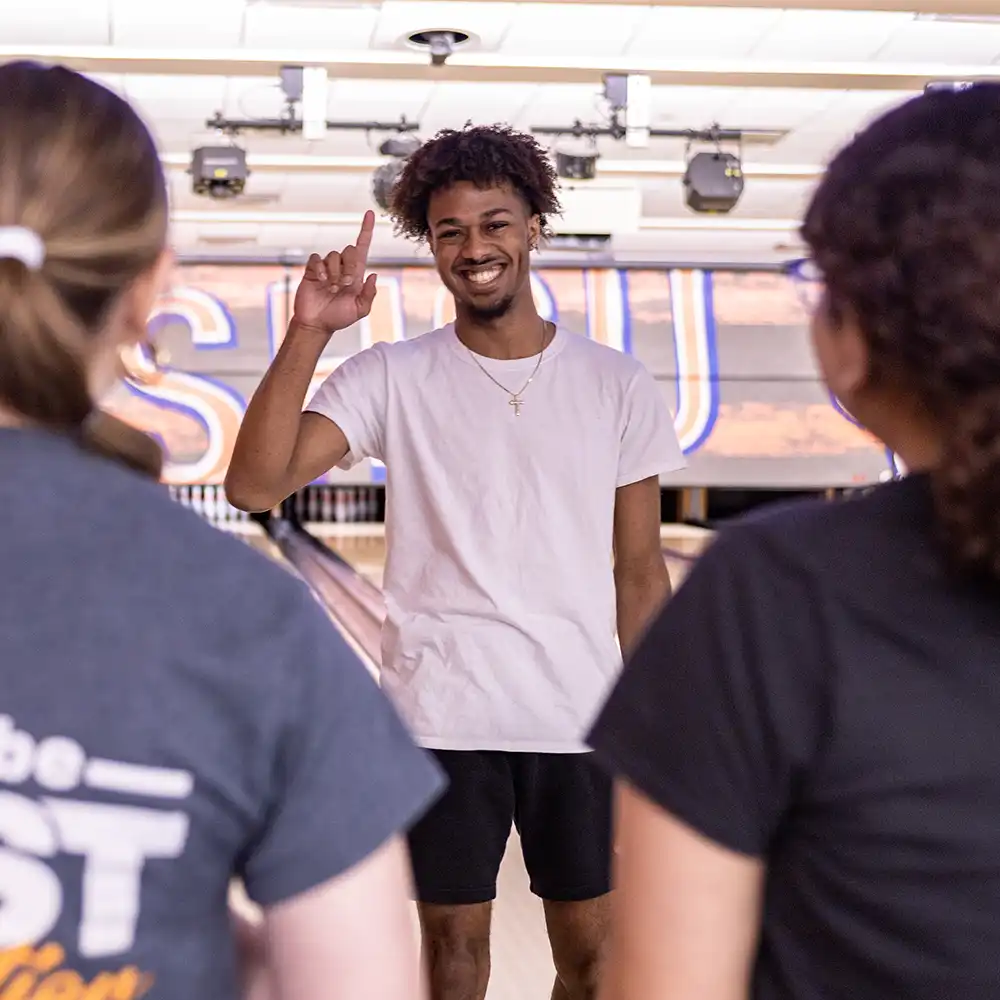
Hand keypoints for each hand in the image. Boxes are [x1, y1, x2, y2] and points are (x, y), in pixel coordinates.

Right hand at [291, 212, 377, 335]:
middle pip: (349, 249)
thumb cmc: (339, 317)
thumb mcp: (360, 310)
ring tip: (332, 289)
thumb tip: (374, 275)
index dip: (366, 230)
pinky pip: (317, 259)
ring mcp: (326, 267)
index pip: (362, 247)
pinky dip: (320, 269)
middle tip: (345, 285)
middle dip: (349, 267)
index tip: (370, 213)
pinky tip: (320, 281)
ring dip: (334, 273)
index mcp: (356, 274)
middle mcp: (342, 267)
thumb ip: (369, 294)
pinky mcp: (312, 269)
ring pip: (333, 256)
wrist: (317, 324)